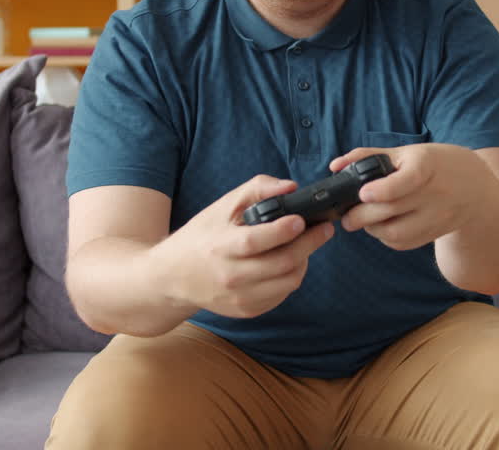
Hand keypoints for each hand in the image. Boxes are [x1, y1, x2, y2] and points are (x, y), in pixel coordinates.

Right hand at [155, 174, 333, 318]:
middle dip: (309, 244)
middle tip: (324, 229)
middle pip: (281, 264)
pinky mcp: (247, 310)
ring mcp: (239, 297)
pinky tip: (290, 261)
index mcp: (220, 248)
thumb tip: (291, 187)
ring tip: (307, 243)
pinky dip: (292, 276)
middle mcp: (230, 277)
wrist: (173, 276)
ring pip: (288, 282)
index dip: (282, 231)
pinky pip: (282, 294)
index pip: (256, 242)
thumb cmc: (201, 236)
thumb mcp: (222, 206)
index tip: (302, 219)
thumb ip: (258, 189)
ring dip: (305, 260)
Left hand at [330, 144, 495, 250]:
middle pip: (393, 210)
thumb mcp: (408, 152)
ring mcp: (437, 217)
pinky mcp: (434, 234)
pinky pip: (403, 243)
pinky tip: (380, 226)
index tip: (364, 193)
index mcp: (427, 165)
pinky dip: (385, 237)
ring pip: (396, 232)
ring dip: (372, 229)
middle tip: (346, 215)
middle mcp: (435, 193)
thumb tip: (335, 166)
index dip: (383, 189)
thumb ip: (370, 156)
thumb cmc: (435, 164)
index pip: (407, 180)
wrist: (477, 189)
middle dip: (361, 215)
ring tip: (362, 220)